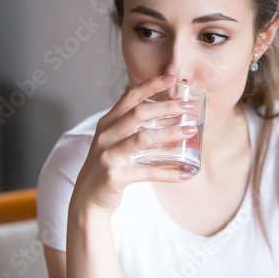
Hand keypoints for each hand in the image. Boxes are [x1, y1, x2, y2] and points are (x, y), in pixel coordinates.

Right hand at [70, 75, 195, 216]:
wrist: (87, 199)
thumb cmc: (107, 167)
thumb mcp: (114, 142)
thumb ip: (132, 129)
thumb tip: (167, 118)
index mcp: (107, 123)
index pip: (129, 98)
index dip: (150, 85)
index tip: (171, 78)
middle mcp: (106, 136)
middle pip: (139, 114)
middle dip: (166, 107)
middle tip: (189, 108)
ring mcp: (108, 155)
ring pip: (143, 138)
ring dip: (171, 133)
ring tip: (191, 132)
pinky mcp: (114, 176)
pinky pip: (147, 172)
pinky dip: (168, 173)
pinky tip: (185, 174)